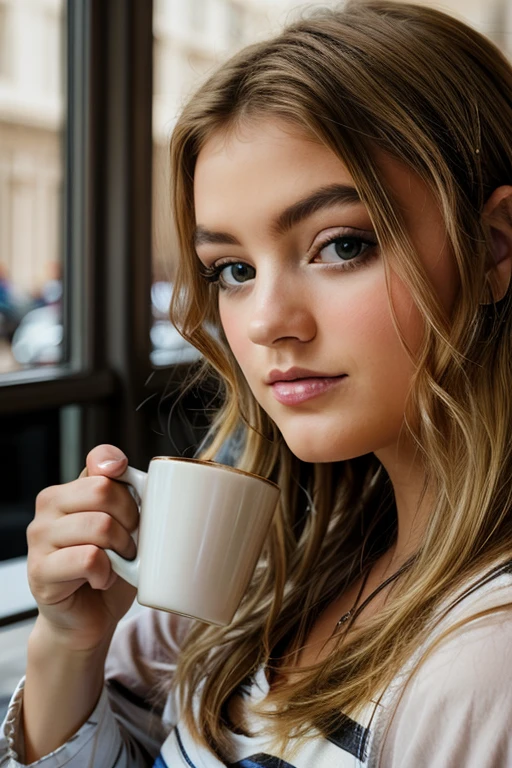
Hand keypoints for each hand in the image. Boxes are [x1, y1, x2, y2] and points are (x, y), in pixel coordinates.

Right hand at [26, 445, 138, 650]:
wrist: (88, 619)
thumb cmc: (112, 569)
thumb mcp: (127, 529)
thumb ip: (134, 501)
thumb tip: (155, 484)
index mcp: (72, 488)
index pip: (99, 459)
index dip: (121, 470)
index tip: (132, 486)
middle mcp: (50, 505)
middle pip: (103, 490)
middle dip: (131, 519)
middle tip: (130, 543)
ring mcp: (40, 536)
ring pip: (99, 525)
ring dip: (122, 550)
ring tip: (118, 563)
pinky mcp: (40, 570)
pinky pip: (88, 559)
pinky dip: (106, 574)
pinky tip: (101, 580)